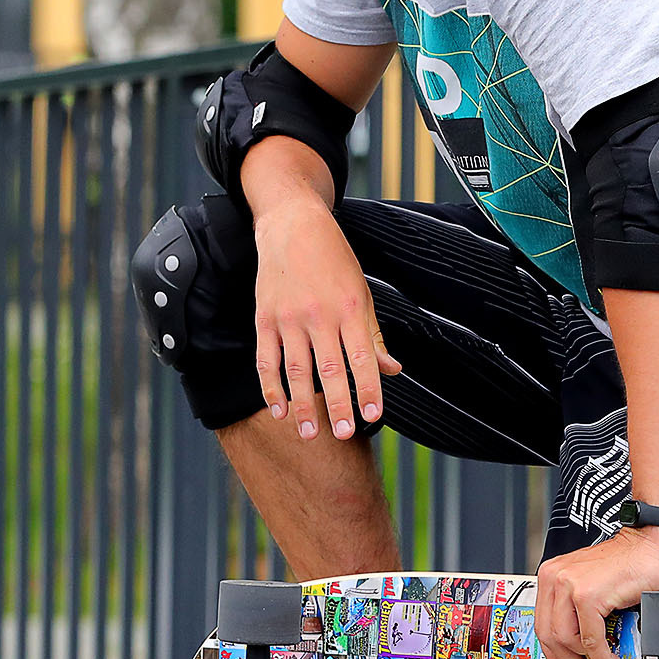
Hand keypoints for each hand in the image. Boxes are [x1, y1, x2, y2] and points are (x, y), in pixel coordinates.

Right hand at [251, 194, 399, 443]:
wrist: (293, 225)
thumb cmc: (334, 260)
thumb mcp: (362, 292)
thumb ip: (373, 336)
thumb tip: (392, 370)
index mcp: (350, 308)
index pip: (362, 357)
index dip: (368, 389)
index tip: (373, 416)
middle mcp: (320, 314)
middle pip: (329, 368)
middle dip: (336, 404)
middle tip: (342, 434)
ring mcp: (289, 317)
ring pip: (296, 370)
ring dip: (302, 405)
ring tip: (309, 434)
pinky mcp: (265, 318)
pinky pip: (267, 359)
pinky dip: (271, 387)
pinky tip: (279, 410)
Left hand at [535, 526, 658, 658]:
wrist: (650, 545)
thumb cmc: (628, 565)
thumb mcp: (592, 588)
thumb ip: (578, 615)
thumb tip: (579, 653)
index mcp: (552, 577)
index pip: (542, 625)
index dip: (553, 655)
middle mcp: (555, 578)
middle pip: (550, 636)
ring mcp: (570, 585)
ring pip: (567, 641)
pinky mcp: (588, 595)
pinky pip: (591, 638)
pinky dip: (602, 656)